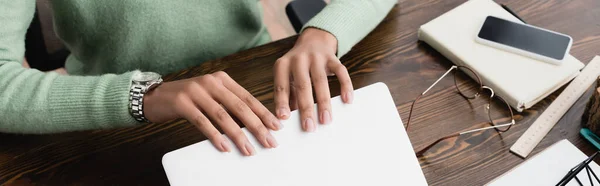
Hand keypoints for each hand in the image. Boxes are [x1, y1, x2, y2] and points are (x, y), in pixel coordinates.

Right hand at [144, 71, 280, 155]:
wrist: (154, 96)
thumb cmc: (187, 100)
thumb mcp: (210, 96)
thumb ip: (228, 104)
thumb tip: (253, 125)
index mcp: (222, 79)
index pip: (248, 98)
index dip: (263, 113)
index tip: (276, 127)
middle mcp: (211, 82)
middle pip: (239, 107)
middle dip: (256, 126)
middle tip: (269, 141)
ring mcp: (196, 91)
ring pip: (223, 116)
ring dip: (238, 135)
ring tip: (248, 149)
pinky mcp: (182, 103)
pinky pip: (203, 122)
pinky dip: (215, 136)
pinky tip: (224, 147)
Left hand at [274, 28, 353, 131]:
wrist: (313, 40)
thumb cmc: (297, 67)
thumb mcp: (287, 77)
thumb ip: (288, 96)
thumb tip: (287, 120)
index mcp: (283, 65)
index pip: (281, 85)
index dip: (282, 102)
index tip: (283, 118)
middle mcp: (298, 59)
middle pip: (302, 85)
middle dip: (306, 107)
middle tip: (309, 127)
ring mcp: (316, 57)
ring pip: (321, 80)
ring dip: (324, 102)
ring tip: (326, 120)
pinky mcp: (332, 57)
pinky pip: (341, 71)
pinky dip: (345, 86)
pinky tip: (347, 100)